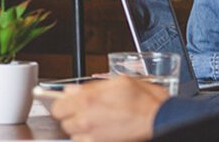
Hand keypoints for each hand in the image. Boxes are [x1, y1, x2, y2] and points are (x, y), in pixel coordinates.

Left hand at [49, 77, 167, 141]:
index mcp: (87, 100)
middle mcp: (86, 120)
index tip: (69, 104)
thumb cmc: (145, 100)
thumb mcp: (118, 82)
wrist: (161, 120)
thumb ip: (90, 87)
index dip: (63, 105)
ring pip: (74, 135)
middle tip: (86, 112)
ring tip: (97, 122)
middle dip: (73, 117)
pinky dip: (91, 139)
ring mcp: (93, 137)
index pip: (57, 107)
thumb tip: (71, 90)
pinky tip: (103, 131)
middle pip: (64, 123)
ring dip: (82, 130)